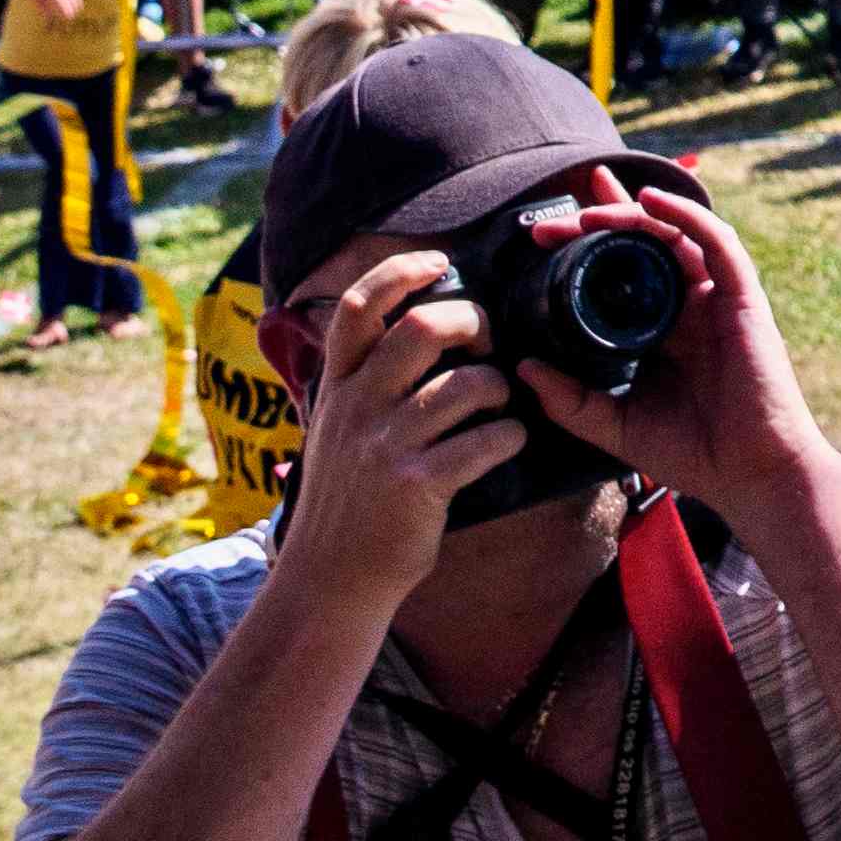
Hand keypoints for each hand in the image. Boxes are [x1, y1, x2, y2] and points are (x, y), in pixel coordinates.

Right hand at [272, 240, 534, 622]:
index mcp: (336, 388)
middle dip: (473, 321)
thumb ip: (361, 382)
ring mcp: (385, 446)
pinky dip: (509, 436)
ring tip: (501, 402)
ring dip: (500, 387)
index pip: (356, 308)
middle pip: (422, 328)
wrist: (331, 578)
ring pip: (466, 384)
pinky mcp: (417, 485)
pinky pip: (486, 441)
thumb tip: (409, 326)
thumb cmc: (347, 499)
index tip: (439, 262)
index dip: (399, 273)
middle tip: (489, 341)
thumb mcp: (334, 430)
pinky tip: (507, 442)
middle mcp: (356, 408)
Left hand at [535, 170, 825, 513]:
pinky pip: (718, 243)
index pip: (622, 270)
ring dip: (633, 215)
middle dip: (599, 222)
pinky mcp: (743, 297)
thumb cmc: (691, 453)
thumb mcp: (614, 424)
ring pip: (676, 234)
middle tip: (552, 223)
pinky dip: (687, 215)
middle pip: (644, 243)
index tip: (542, 235)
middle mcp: (687, 305)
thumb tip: (522, 367)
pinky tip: (653, 201)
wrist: (748, 474)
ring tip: (591, 210)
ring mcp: (716, 298)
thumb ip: (569, 400)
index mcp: (659, 328)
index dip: (589, 242)